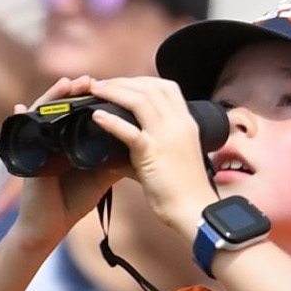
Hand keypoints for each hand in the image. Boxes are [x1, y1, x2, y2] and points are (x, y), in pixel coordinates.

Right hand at [10, 77, 128, 238]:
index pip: (80, 109)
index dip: (92, 97)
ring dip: (53, 97)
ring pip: (42, 113)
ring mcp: (37, 144)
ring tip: (68, 84)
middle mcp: (52, 136)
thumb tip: (145, 136)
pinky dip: (22, 117)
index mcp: (70, 138)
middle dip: (75, 91)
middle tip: (90, 80)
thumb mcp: (102, 172)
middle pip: (61, 106)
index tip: (109, 85)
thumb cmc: (75, 198)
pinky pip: (23, 133)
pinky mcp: (26, 155)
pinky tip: (21, 106)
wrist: (51, 225)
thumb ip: (118, 153)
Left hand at [81, 74, 217, 224]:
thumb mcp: (175, 158)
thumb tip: (123, 153)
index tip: (123, 84)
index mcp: (186, 123)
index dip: (142, 81)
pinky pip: (129, 130)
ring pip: (139, 101)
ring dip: (114, 92)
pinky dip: (111, 121)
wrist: (195, 209)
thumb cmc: (185, 189)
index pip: (167, 87)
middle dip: (123, 82)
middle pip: (150, 88)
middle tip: (101, 84)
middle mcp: (179, 124)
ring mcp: (167, 136)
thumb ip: (153, 148)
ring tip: (95, 91)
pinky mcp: (153, 152)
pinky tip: (96, 117)